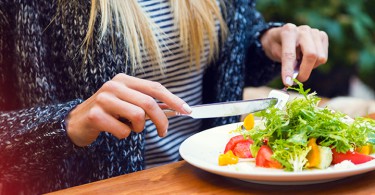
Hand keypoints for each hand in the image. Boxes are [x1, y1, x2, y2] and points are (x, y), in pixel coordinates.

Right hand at [65, 73, 190, 146]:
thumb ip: (146, 102)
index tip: (187, 110)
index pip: (155, 87)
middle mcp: (114, 85)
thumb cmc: (108, 112)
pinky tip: (114, 130)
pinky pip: (123, 130)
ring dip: (138, 128)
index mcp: (124, 79)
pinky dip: (124, 135)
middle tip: (163, 132)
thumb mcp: (127, 102)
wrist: (77, 122)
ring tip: (129, 127)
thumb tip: (174, 109)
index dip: (173, 99)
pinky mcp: (96, 115)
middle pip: (149, 103)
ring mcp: (103, 99)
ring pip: (137, 116)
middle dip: (161, 120)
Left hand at [260, 23, 328, 85]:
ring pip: (320, 58)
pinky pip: (323, 57)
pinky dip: (315, 63)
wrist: (283, 35)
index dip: (288, 70)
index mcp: (288, 31)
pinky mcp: (323, 36)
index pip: (289, 54)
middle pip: (311, 55)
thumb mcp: (274, 52)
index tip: (287, 83)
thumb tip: (293, 77)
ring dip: (309, 67)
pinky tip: (306, 58)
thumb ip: (284, 62)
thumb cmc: (277, 45)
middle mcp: (303, 30)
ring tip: (299, 63)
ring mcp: (315, 32)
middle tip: (296, 81)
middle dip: (304, 72)